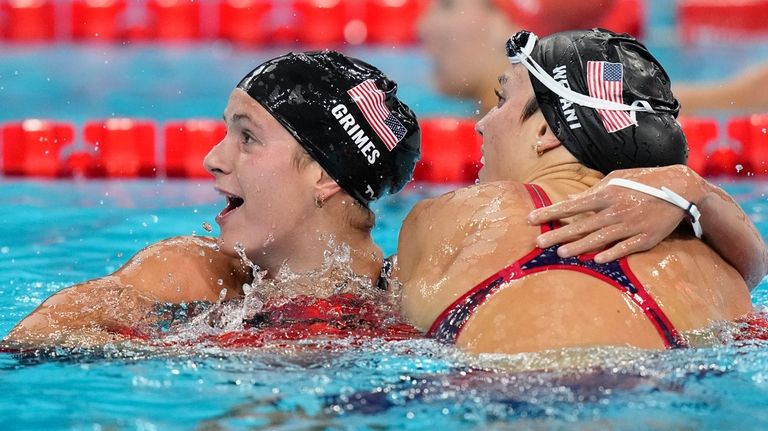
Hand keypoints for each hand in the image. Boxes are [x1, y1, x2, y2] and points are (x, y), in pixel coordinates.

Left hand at [527, 166, 703, 262]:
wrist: (680, 189)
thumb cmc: (643, 181)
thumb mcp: (617, 178)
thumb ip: (595, 190)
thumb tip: (573, 199)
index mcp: (607, 193)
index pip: (572, 205)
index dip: (551, 212)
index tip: (531, 218)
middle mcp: (616, 210)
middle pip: (582, 225)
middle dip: (558, 234)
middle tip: (538, 242)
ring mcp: (631, 225)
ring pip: (600, 238)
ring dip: (578, 247)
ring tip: (559, 254)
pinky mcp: (646, 238)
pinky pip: (626, 248)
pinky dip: (612, 254)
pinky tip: (596, 260)